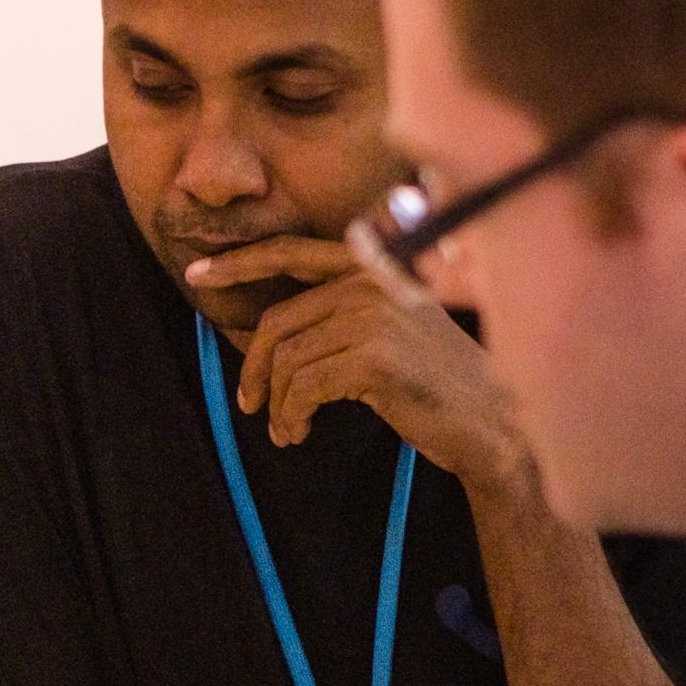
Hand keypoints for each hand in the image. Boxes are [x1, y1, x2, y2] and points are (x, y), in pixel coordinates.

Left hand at [185, 236, 533, 488]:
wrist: (488, 422)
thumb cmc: (433, 381)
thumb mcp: (390, 328)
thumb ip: (337, 313)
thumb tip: (259, 331)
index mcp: (374, 264)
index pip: (290, 251)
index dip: (239, 262)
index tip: (197, 275)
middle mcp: (372, 280)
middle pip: (277, 322)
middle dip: (252, 369)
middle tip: (248, 404)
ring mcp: (374, 316)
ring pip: (285, 361)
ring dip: (275, 403)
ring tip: (286, 430)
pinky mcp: (372, 359)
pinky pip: (301, 388)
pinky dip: (290, 416)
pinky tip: (299, 434)